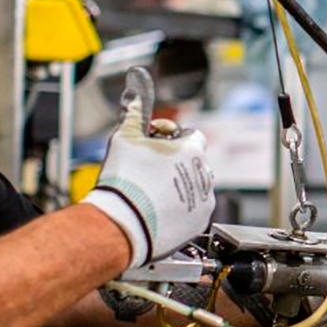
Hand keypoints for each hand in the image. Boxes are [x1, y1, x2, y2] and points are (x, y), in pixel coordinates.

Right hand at [83, 67, 215, 267]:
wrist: (122, 223)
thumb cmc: (124, 181)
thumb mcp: (124, 138)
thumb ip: (134, 116)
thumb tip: (135, 102)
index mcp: (191, 150)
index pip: (192, 135)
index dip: (173, 136)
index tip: (157, 142)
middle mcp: (204, 174)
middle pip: (194, 162)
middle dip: (176, 162)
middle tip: (152, 168)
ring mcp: (204, 200)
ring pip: (196, 187)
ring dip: (180, 186)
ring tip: (153, 191)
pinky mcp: (198, 222)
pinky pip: (194, 210)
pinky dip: (180, 208)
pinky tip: (159, 209)